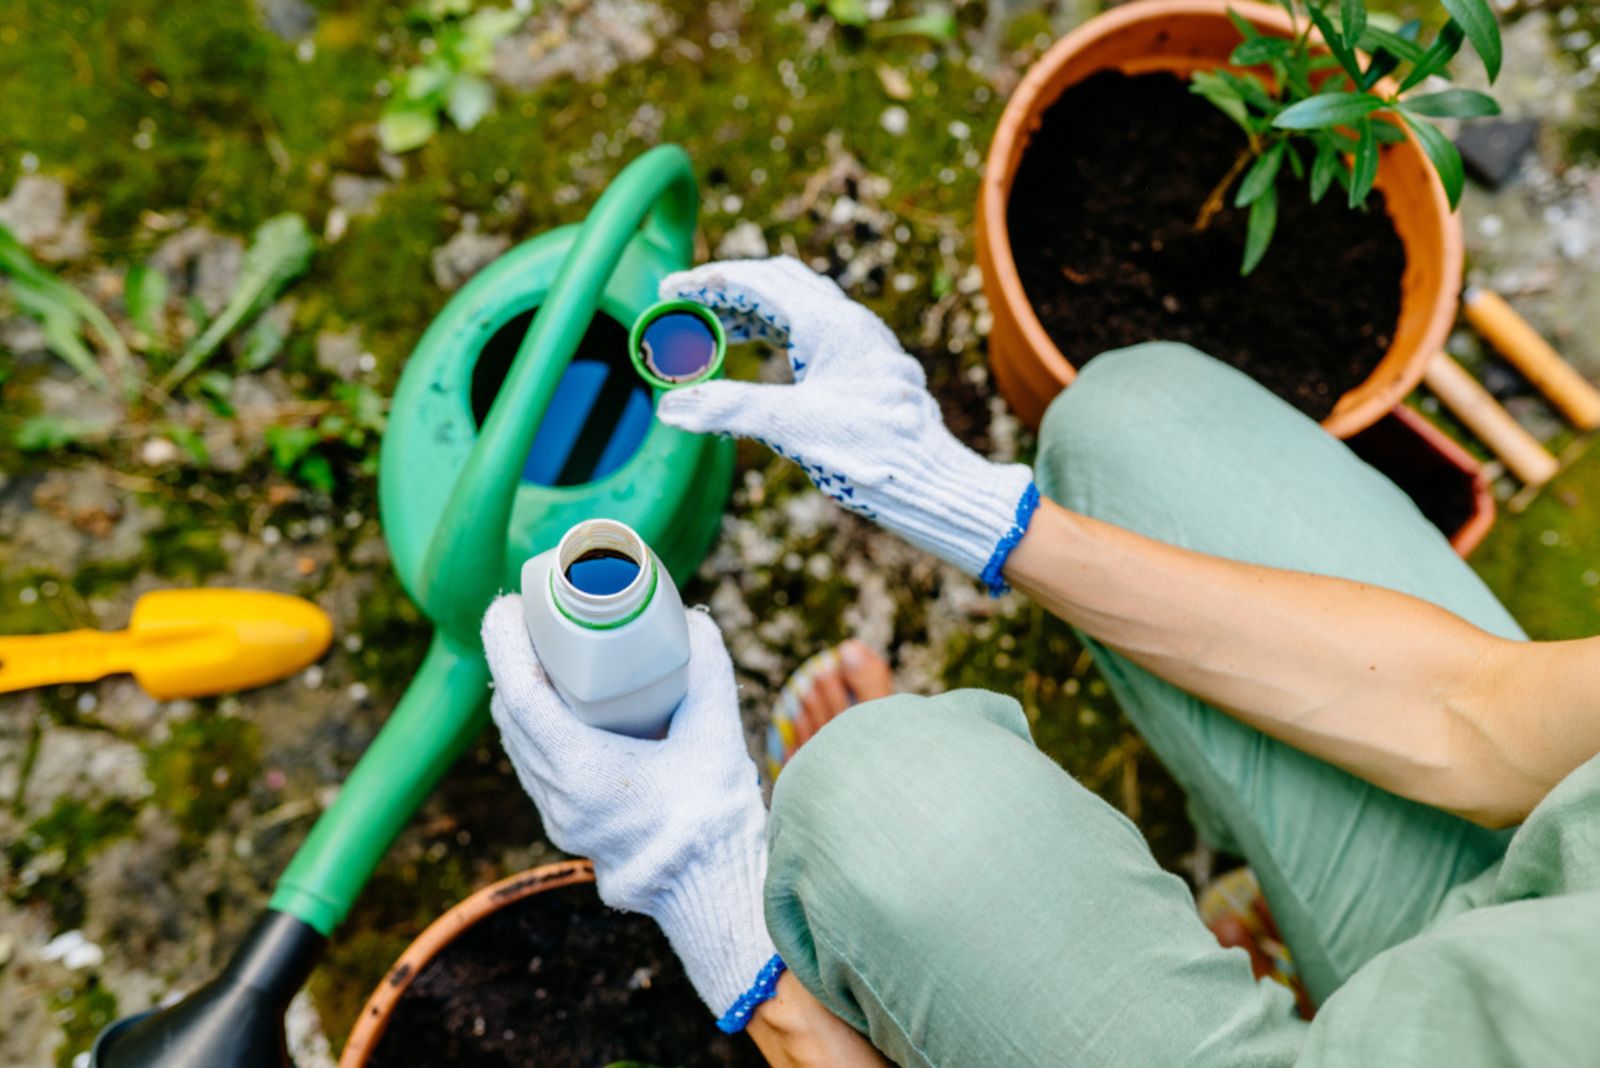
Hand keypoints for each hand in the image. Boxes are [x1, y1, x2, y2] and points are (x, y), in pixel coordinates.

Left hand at [482, 597, 782, 1030]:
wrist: (712, 886)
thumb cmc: (713, 815)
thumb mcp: (717, 732)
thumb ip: (707, 671)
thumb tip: (694, 622)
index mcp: (581, 771)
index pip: (520, 695)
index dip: (505, 644)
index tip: (510, 606)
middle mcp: (557, 795)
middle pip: (510, 714)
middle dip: (512, 659)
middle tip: (535, 619)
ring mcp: (558, 815)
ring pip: (518, 741)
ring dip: (522, 693)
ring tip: (546, 655)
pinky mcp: (568, 825)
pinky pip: (534, 763)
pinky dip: (537, 725)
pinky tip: (561, 706)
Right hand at [656, 256, 1037, 591]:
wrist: (933, 482)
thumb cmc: (872, 452)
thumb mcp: (791, 427)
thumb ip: (728, 410)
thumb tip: (670, 407)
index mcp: (832, 323)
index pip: (758, 281)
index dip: (707, 282)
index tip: (668, 289)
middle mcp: (851, 323)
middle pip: (779, 284)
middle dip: (727, 291)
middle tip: (685, 307)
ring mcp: (863, 344)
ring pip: (799, 308)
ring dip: (751, 314)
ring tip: (712, 333)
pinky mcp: (868, 369)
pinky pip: (815, 334)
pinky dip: (778, 336)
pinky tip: (763, 360)